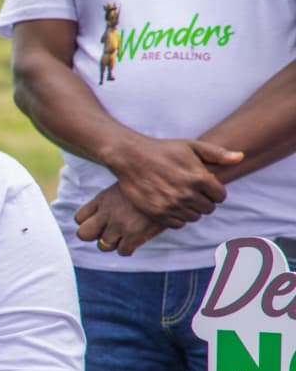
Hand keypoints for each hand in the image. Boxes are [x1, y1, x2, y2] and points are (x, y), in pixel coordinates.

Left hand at [74, 185, 164, 255]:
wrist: (171, 183)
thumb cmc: (149, 182)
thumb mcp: (123, 184)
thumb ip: (111, 198)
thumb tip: (104, 211)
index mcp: (102, 199)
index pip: (78, 218)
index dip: (88, 222)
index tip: (100, 220)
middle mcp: (107, 212)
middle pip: (83, 235)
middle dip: (94, 236)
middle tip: (108, 232)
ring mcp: (119, 224)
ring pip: (103, 246)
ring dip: (113, 243)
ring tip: (125, 235)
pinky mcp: (135, 234)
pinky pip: (122, 251)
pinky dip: (128, 249)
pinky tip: (135, 241)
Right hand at [104, 136, 240, 226]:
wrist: (130, 157)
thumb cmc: (162, 150)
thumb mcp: (191, 146)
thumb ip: (217, 153)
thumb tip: (240, 157)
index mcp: (199, 177)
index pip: (220, 196)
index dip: (215, 192)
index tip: (205, 187)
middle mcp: (187, 194)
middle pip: (208, 208)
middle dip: (203, 201)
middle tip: (191, 192)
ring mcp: (172, 205)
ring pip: (194, 217)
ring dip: (191, 210)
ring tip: (181, 198)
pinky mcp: (157, 213)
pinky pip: (177, 224)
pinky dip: (177, 217)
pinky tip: (171, 205)